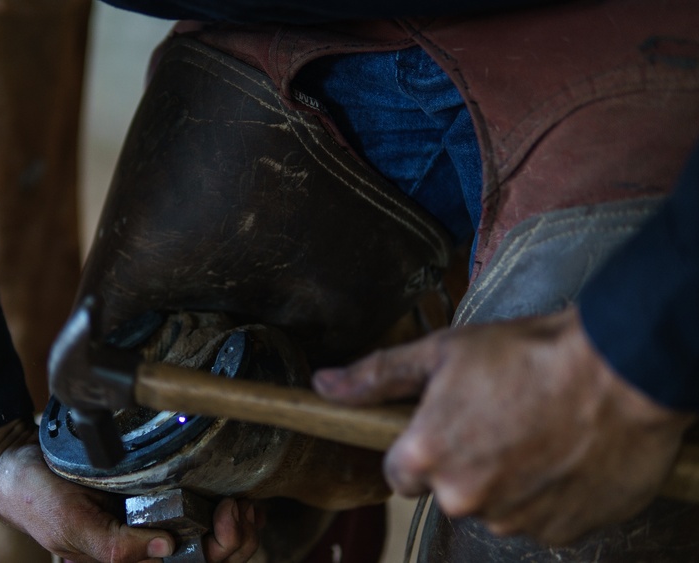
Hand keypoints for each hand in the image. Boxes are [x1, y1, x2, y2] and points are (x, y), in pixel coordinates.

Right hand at [0, 418, 259, 561]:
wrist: (16, 464)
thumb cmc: (38, 500)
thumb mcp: (72, 526)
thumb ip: (115, 546)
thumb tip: (164, 549)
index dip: (223, 547)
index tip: (229, 514)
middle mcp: (147, 550)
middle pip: (213, 558)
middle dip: (239, 536)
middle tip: (241, 505)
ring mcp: (155, 525)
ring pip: (216, 541)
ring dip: (240, 524)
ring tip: (244, 500)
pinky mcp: (157, 498)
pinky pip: (203, 514)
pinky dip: (228, 508)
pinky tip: (238, 493)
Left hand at [313, 307, 694, 544]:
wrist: (619, 370)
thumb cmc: (528, 354)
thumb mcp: (441, 352)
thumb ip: (377, 376)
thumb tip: (324, 385)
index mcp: (426, 457)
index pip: (399, 475)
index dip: (420, 447)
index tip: (446, 426)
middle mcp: (463, 498)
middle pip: (449, 490)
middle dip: (466, 462)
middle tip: (498, 419)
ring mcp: (514, 519)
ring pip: (495, 506)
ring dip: (508, 479)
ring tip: (536, 432)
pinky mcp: (560, 532)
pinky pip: (539, 518)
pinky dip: (547, 495)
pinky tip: (562, 455)